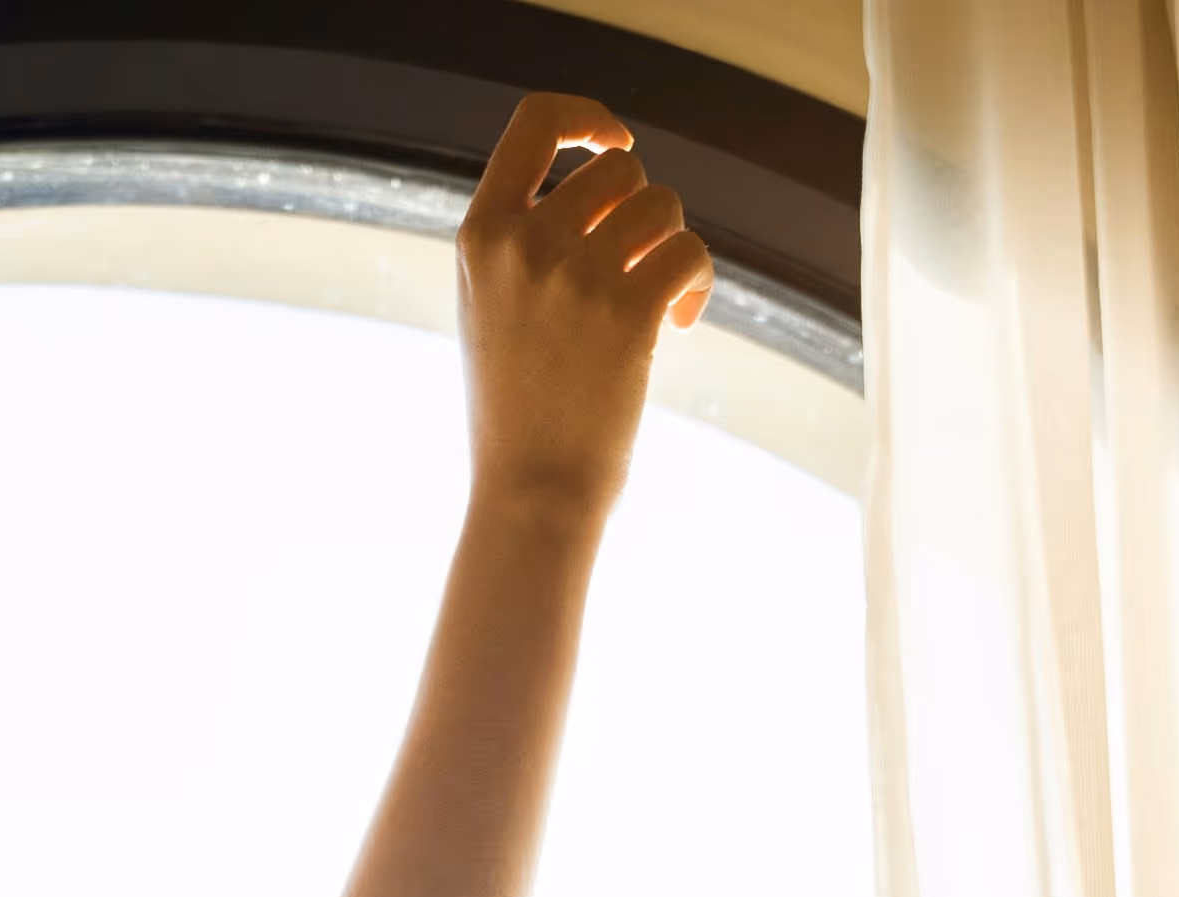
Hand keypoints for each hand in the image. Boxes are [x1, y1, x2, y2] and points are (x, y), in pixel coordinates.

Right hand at [456, 95, 711, 526]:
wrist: (530, 494)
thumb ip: (523, 237)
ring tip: (659, 299)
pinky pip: (690, 253)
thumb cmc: (516, 409)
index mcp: (482, 235)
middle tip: (637, 270)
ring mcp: (575, 277)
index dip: (589, 119)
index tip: (615, 147)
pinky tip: (677, 324)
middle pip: (619, 171)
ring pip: (662, 205)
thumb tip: (601, 178)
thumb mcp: (490, 307)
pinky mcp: (628, 312)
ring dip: (672, 246)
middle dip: (642, 212)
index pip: (537, 121)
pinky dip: (696, 284)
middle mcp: (524, 244)